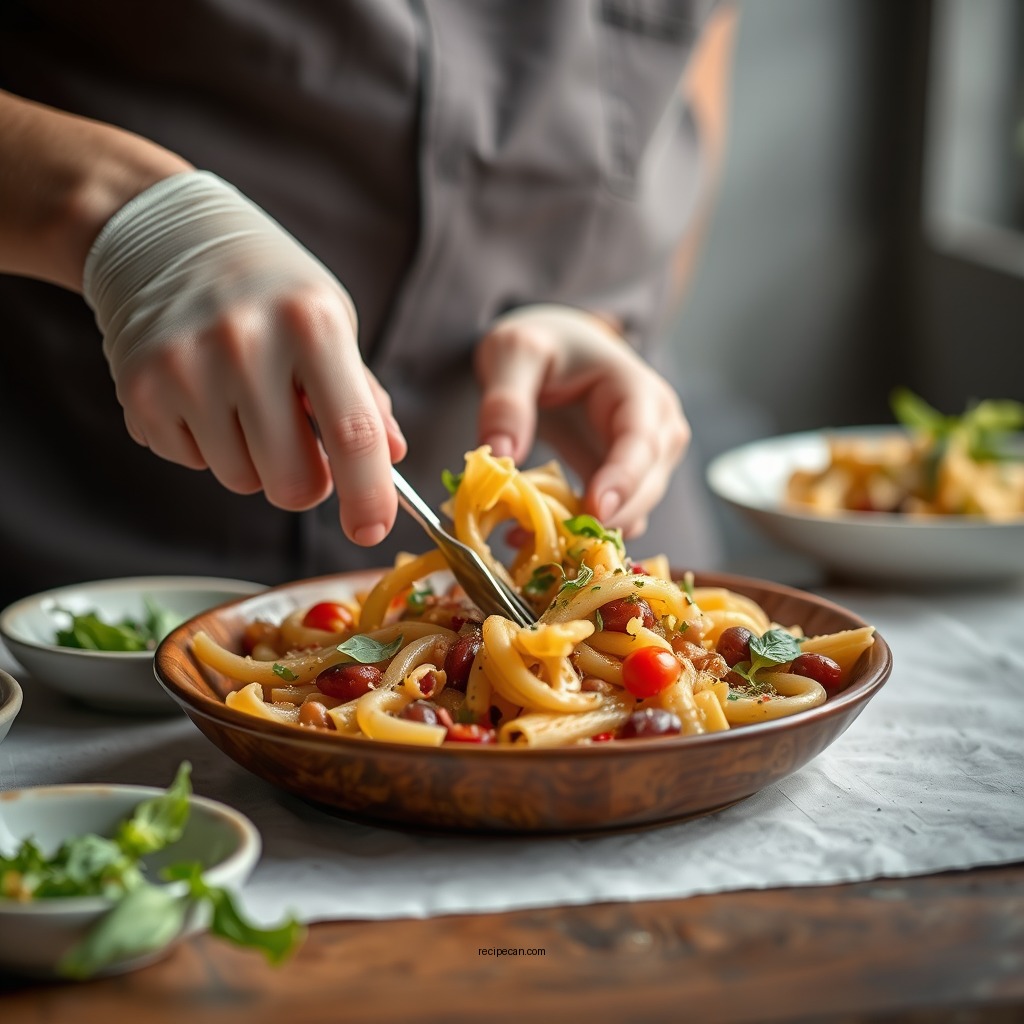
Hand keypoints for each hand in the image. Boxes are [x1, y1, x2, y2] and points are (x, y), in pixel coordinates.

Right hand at [84, 172, 404, 544]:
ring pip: (241, 480)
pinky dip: (206, 443)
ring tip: (242, 398)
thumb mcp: (330, 318)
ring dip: (253, 458)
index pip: (353, 436)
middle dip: (306, 481)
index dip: (368, 496)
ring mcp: (186, 371)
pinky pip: (193, 463)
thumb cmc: (265, 282)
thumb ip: (362, 394)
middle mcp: (247, 346)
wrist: (158, 232)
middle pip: (293, 482)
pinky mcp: (141, 392)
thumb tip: (391, 457)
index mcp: (311, 324)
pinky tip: (201, 392)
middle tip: (302, 446)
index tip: (371, 529)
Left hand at [473, 304, 689, 536]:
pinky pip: (612, 520)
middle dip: (601, 517)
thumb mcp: (514, 352)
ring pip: (633, 513)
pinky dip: (579, 534)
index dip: (623, 479)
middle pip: (645, 487)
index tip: (595, 511)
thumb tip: (500, 457)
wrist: (554, 349)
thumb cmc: (542, 343)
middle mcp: (657, 430)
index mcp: (638, 391)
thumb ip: (506, 400)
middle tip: (544, 536)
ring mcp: (646, 462)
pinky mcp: (625, 485)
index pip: (642, 441)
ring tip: (525, 536)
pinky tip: (532, 535)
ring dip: (586, 532)